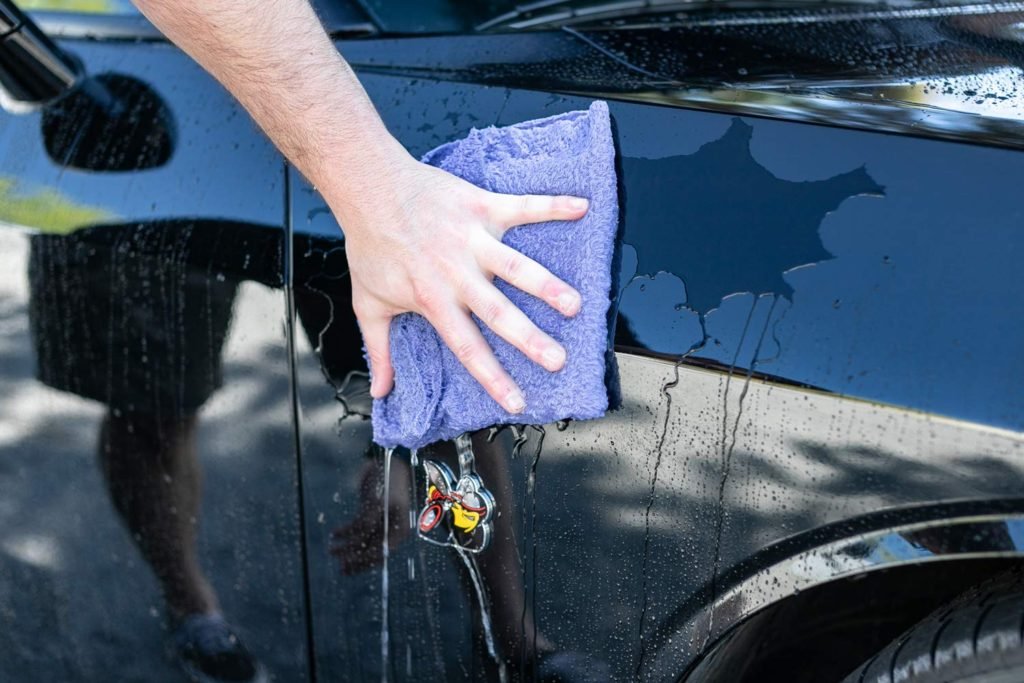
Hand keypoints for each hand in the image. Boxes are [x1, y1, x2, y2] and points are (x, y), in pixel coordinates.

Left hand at [328, 151, 587, 413]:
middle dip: (530, 338)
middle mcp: (457, 273)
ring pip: (516, 266)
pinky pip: (523, 207)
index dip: (493, 378)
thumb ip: (379, 350)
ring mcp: (472, 238)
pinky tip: (582, 208)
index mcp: (433, 300)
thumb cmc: (370, 245)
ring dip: (547, 285)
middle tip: (558, 360)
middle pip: (499, 312)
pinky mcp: (481, 206)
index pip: (468, 348)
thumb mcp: (368, 303)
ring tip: (575, 305)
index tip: (518, 403)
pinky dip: (553, 206)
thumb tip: (382, 391)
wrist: (369, 187)